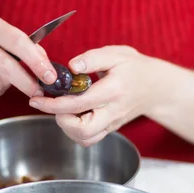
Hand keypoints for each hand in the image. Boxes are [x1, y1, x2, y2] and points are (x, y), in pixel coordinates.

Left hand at [29, 45, 154, 145]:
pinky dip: (75, 131)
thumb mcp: (117, 54)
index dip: (53, 104)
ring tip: (63, 108)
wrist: (156, 87)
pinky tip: (72, 114)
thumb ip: (92, 58)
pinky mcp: (109, 129)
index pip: (78, 103)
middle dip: (60, 119)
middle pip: (82, 130)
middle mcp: (112, 112)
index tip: (37, 99)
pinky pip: (89, 138)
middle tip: (52, 104)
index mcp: (112, 91)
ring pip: (85, 139)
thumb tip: (71, 65)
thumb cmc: (135, 68)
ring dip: (67, 127)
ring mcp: (111, 123)